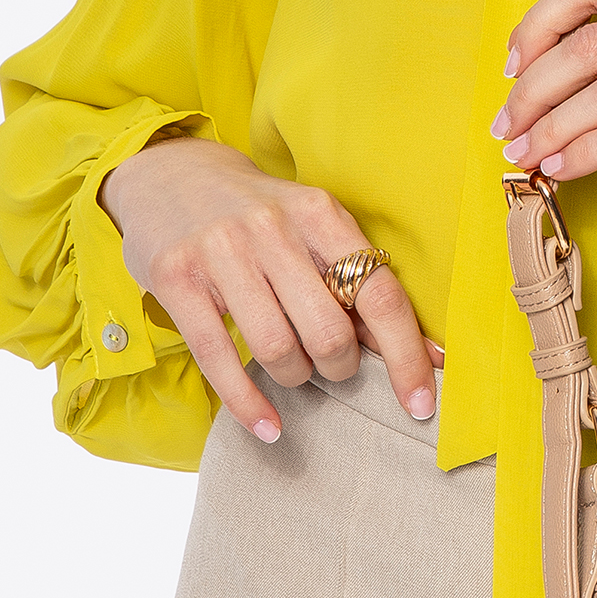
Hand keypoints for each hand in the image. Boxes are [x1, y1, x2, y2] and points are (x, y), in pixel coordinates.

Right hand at [100, 136, 438, 441]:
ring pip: (277, 349)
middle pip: (329, 331)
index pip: (379, 293)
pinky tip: (267, 424)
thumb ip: (359, 284)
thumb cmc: (259, 215)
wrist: (170, 173)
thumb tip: (426, 356)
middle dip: (340, 367)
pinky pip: (219, 358)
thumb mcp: (312, 229)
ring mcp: (221, 250)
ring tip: (293, 369)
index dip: (407, 356)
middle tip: (332, 364)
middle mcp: (273, 226)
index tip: (421, 404)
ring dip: (295, 377)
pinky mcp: (176, 277)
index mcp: (320, 212)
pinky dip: (248, 404)